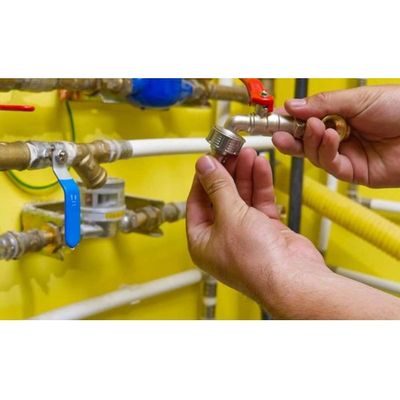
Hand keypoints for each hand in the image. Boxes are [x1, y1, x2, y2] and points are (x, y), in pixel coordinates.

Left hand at [186, 148, 328, 315]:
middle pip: (220, 197)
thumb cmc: (255, 262)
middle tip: (231, 152)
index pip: (197, 202)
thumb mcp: (229, 216)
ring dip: (244, 175)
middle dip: (227, 173)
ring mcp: (245, 234)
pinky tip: (260, 166)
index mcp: (202, 241)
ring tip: (247, 153)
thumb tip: (205, 166)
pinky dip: (260, 184)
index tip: (209, 158)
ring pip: (242, 197)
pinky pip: (259, 202)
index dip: (203, 178)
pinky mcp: (266, 229)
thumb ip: (218, 187)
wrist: (293, 278)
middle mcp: (222, 238)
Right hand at [272, 85, 399, 187]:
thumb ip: (322, 104)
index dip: (289, 120)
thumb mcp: (357, 99)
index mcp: (339, 115)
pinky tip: (331, 138)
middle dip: (290, 137)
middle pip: (304, 141)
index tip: (274, 118)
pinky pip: (330, 165)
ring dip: (311, 141)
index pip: (306, 120)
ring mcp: (345, 154)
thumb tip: (292, 106)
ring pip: (313, 154)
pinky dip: (326, 152)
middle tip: (279, 132)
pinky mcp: (353, 172)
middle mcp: (339, 136)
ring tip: (316, 127)